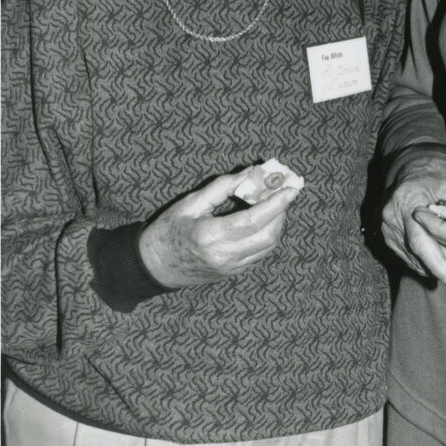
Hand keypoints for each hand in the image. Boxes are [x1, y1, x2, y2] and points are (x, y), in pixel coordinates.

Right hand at [139, 170, 300, 287]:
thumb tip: (249, 173)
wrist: (154, 266)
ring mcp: (231, 267)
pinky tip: (264, 220)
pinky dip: (268, 235)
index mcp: (210, 236)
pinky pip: (260, 253)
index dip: (276, 204)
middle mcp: (225, 255)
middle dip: (281, 212)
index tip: (290, 189)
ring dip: (277, 224)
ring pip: (268, 246)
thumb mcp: (190, 203)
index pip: (254, 220)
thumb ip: (222, 188)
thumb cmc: (167, 231)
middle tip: (284, 192)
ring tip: (274, 204)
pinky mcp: (233, 272)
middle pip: (268, 235)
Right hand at [381, 155, 445, 292]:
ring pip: (421, 263)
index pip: (420, 241)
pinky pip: (417, 260)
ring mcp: (389, 233)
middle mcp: (392, 220)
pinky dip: (438, 265)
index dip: (438, 265)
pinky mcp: (393, 242)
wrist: (412, 171)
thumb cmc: (435, 176)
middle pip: (423, 257)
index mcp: (405, 201)